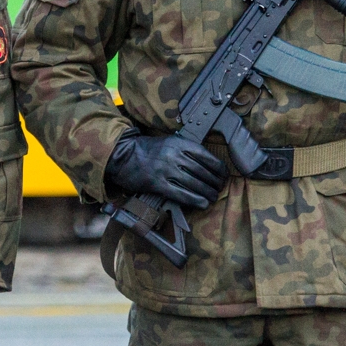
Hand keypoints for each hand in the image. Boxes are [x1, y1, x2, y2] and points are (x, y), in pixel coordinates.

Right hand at [105, 133, 227, 210]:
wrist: (122, 156)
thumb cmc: (146, 150)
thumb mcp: (167, 142)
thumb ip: (185, 149)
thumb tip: (207, 164)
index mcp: (178, 143)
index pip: (206, 156)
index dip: (219, 168)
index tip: (224, 175)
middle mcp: (174, 155)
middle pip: (202, 171)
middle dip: (215, 182)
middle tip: (220, 188)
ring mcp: (165, 170)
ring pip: (194, 184)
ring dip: (208, 193)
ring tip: (213, 197)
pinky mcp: (157, 184)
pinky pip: (181, 194)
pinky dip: (194, 200)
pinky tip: (203, 203)